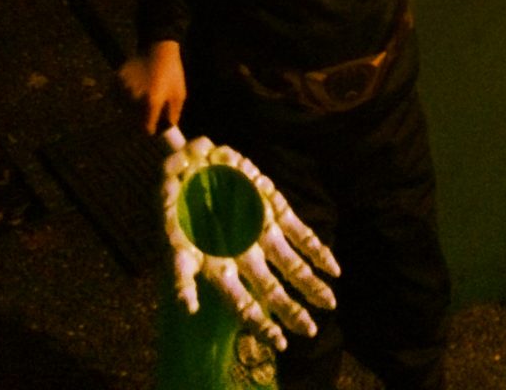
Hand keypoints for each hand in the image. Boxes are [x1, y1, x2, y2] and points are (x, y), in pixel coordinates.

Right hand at [119, 40, 185, 133]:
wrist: (159, 50)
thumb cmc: (172, 73)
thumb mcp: (179, 94)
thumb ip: (173, 115)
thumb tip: (168, 130)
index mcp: (152, 102)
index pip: (146, 128)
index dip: (150, 130)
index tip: (153, 129)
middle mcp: (135, 98)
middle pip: (133, 121)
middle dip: (141, 119)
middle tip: (148, 112)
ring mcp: (123, 89)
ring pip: (123, 110)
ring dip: (130, 109)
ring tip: (142, 98)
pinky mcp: (115, 81)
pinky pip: (115, 99)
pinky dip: (121, 99)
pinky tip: (132, 92)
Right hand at [161, 127, 340, 350]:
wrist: (190, 161)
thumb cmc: (174, 201)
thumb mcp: (171, 236)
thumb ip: (180, 271)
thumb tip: (188, 308)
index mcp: (218, 267)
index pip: (243, 305)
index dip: (261, 325)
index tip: (279, 343)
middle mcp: (244, 255)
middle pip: (272, 291)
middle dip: (291, 311)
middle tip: (311, 332)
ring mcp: (262, 232)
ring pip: (291, 266)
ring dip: (310, 284)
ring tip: (330, 303)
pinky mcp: (275, 210)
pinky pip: (301, 233)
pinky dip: (318, 251)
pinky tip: (334, 268)